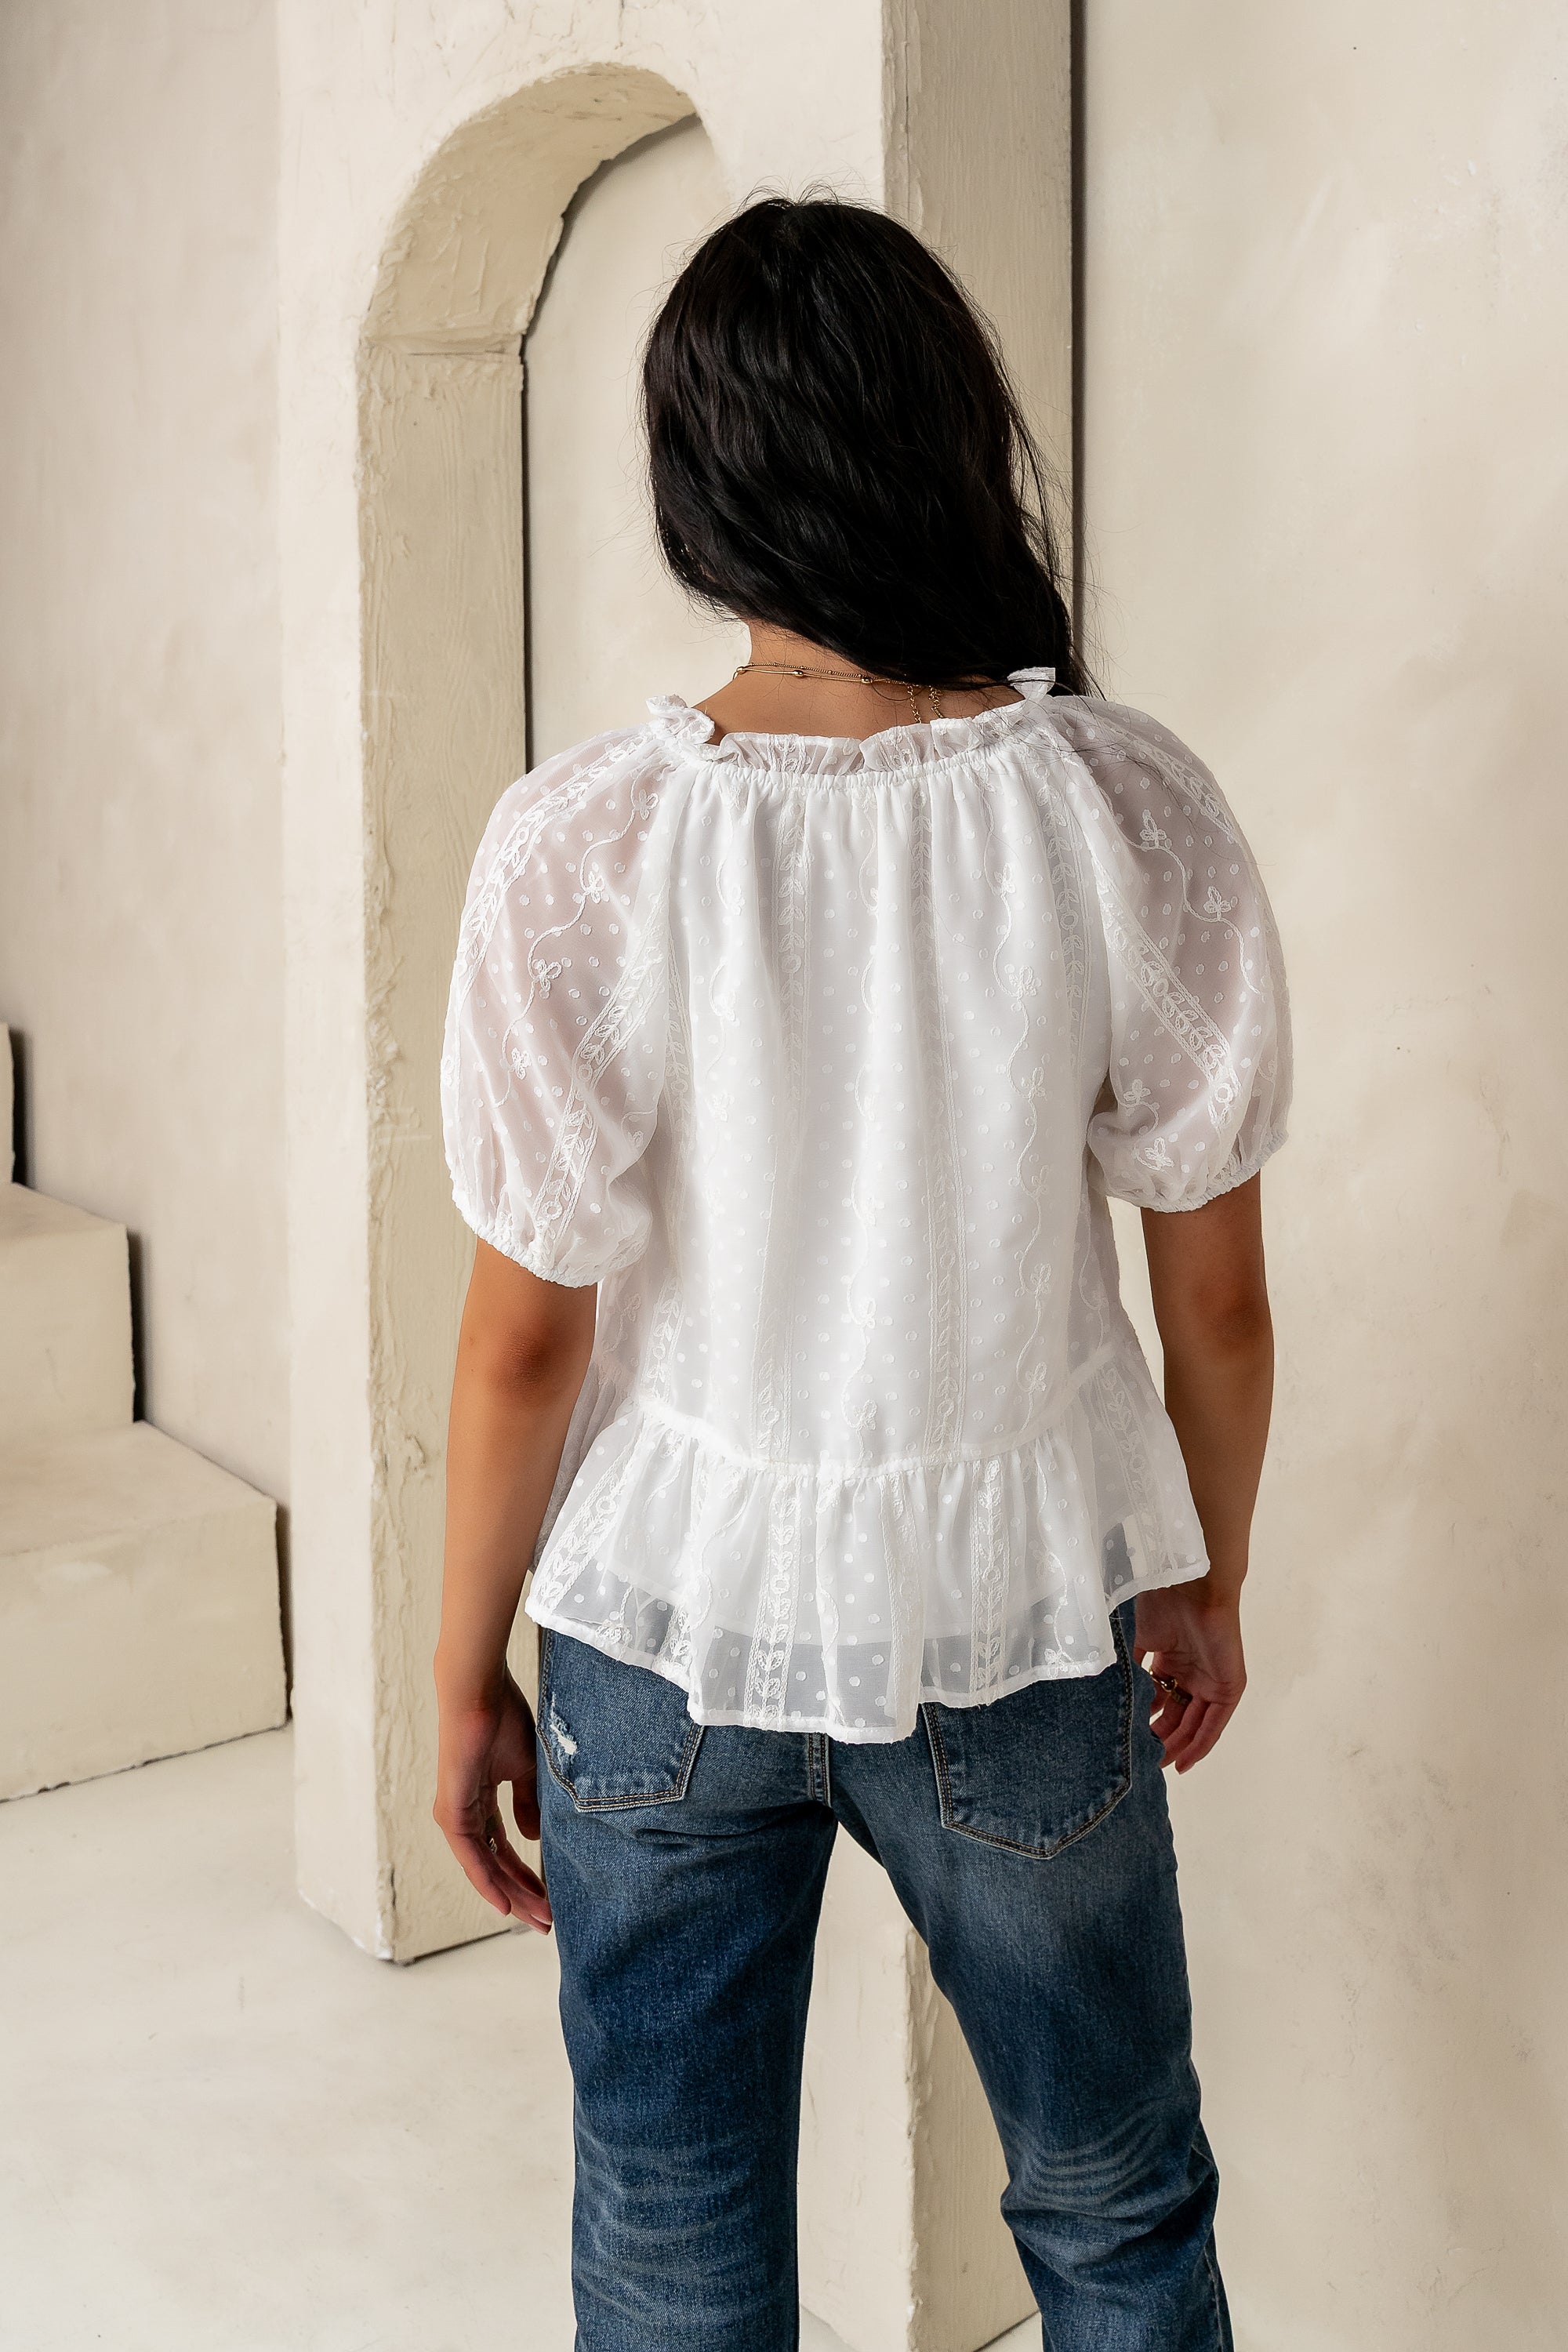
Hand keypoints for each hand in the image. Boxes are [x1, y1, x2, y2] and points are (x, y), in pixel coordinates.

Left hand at [433, 1668, 552, 1930]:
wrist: (480, 1693)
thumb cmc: (503, 1718)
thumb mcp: (527, 1768)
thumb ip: (528, 1804)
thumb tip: (530, 1839)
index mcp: (481, 1800)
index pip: (504, 1848)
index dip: (526, 1874)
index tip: (550, 1897)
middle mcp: (465, 1813)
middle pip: (495, 1865)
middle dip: (523, 1893)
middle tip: (547, 1921)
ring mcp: (455, 1815)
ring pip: (485, 1868)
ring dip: (512, 1895)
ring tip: (538, 1919)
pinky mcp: (451, 1813)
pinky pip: (472, 1858)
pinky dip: (489, 1883)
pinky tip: (506, 1905)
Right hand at [1134, 1582, 1245, 1773]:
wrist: (1190, 1587)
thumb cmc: (1160, 1604)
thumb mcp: (1135, 1640)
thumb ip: (1127, 1669)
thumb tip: (1111, 1700)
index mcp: (1170, 1659)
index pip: (1158, 1699)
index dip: (1144, 1721)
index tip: (1128, 1741)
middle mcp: (1191, 1672)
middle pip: (1176, 1714)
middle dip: (1160, 1738)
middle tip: (1142, 1759)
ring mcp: (1211, 1680)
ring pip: (1195, 1723)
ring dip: (1179, 1746)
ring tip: (1159, 1766)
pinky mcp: (1229, 1687)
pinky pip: (1214, 1723)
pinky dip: (1201, 1744)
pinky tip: (1184, 1762)